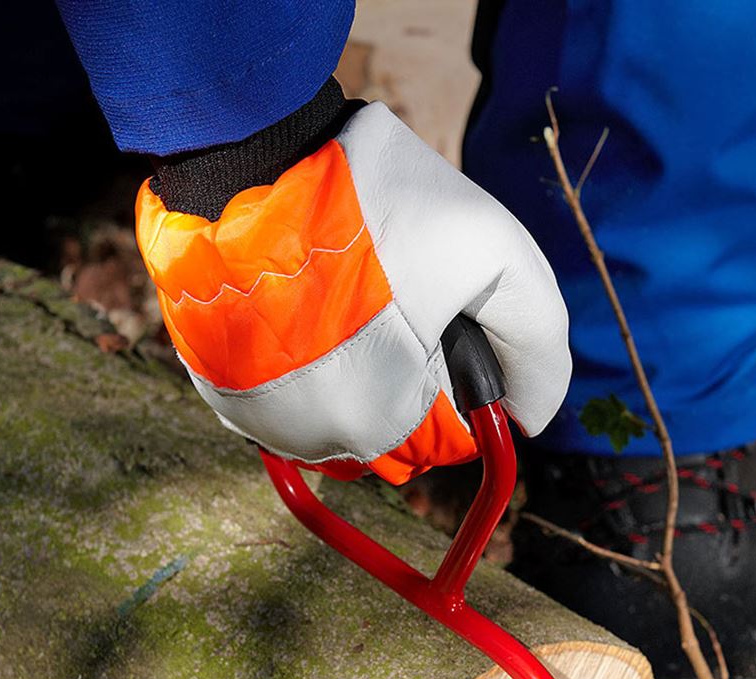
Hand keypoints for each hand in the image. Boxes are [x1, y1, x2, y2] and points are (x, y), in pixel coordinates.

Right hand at [136, 102, 569, 483]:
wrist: (249, 159)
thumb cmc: (380, 207)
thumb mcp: (498, 258)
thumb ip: (537, 347)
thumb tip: (529, 418)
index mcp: (377, 425)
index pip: (450, 443)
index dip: (465, 382)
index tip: (448, 321)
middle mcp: (310, 439)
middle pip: (394, 435)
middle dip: (412, 378)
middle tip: (396, 298)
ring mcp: (256, 415)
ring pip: (338, 421)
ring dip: (358, 375)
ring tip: (351, 297)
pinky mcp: (218, 386)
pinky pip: (284, 400)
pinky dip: (306, 368)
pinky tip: (310, 309)